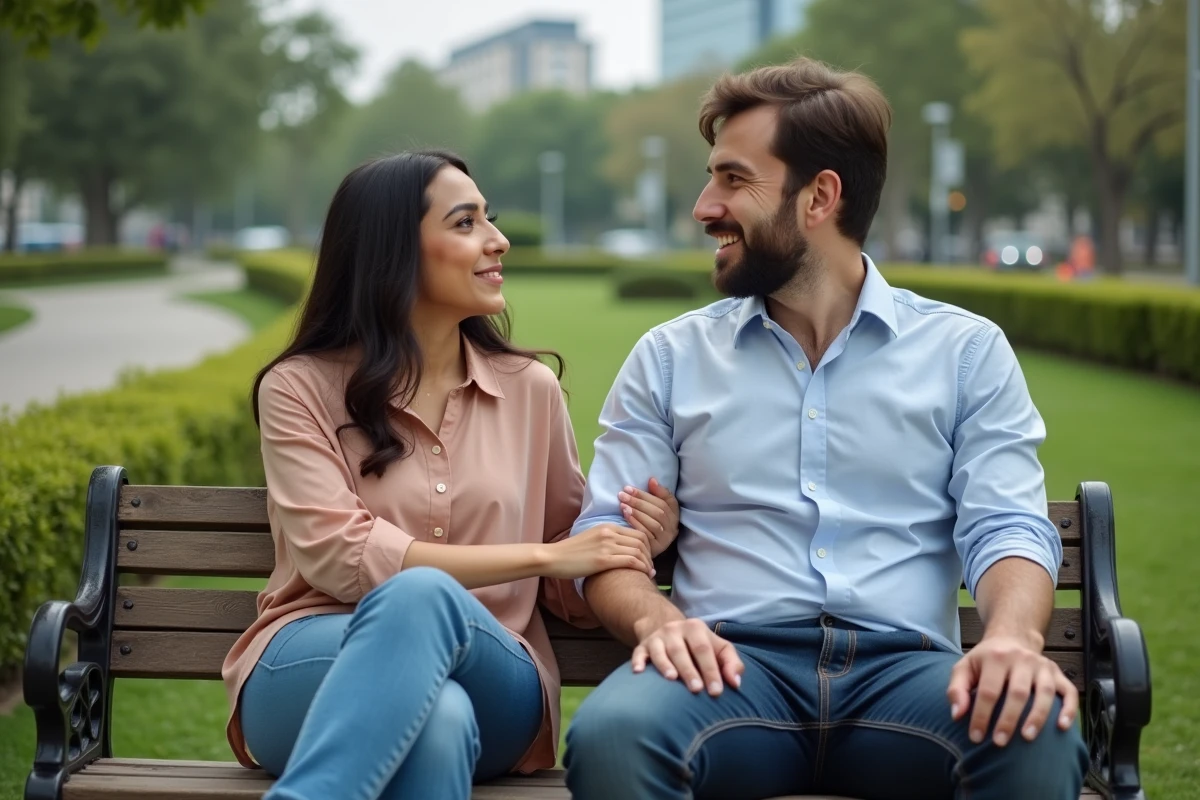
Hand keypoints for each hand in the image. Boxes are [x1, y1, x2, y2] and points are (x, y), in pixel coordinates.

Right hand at [544, 524, 653, 579]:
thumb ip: (606, 539)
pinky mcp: (603, 560)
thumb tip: (620, 548)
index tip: (648, 557)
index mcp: (607, 526)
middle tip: (651, 566)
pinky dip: (641, 568)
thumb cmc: (570, 552)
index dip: (647, 546)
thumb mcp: (591, 538)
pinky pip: (630, 561)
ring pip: (638, 551)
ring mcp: (606, 546)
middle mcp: (609, 533)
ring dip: (647, 563)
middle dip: (650, 555)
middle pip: (641, 541)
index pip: (637, 532)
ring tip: (649, 573)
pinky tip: (643, 575)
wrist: (553, 557)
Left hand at [618, 478, 679, 556]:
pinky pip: (646, 534)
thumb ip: (657, 493)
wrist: (648, 547)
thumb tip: (652, 480)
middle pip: (658, 512)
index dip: (646, 494)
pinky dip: (635, 523)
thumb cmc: (651, 521)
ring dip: (637, 512)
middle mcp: (672, 527)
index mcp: (674, 514)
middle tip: (622, 495)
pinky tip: (625, 515)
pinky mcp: (656, 548)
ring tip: (622, 504)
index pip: (663, 502)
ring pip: (653, 523)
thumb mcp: (657, 507)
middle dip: (639, 502)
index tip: (629, 488)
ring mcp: (665, 539)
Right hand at [632, 618, 743, 696]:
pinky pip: (638, 653)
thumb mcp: (718, 648)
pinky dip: (638, 661)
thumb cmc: (699, 646)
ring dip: (665, 665)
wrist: (670, 630)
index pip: (704, 649)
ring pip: (660, 651)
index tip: (716, 691)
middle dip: (689, 671)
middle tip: (696, 690)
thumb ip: (731, 663)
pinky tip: (638, 672)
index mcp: (696, 628)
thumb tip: (736, 682)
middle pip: (681, 650)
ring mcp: (657, 637)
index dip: (711, 670)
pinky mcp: (643, 646)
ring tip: (672, 679)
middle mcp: (674, 629)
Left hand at [947, 634, 1078, 746]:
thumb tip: (957, 715)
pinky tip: (1063, 727)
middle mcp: (1021, 659)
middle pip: (1018, 692)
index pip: (989, 690)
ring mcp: (1042, 666)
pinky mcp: (1058, 673)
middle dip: (1008, 720)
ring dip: (1038, 717)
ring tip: (1027, 738)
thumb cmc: (985, 660)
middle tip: (1000, 742)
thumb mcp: (965, 667)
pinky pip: (1069, 691)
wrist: (1012, 637)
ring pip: (1045, 693)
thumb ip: (957, 689)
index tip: (976, 737)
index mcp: (996, 657)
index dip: (982, 715)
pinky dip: (1069, 709)